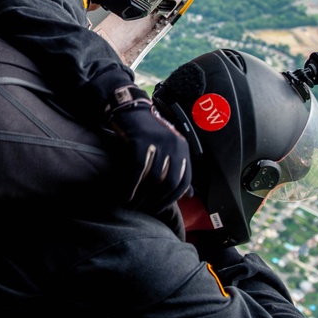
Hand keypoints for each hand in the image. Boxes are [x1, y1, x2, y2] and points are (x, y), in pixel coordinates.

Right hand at [106, 85, 191, 213]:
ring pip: (153, 178)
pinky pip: (137, 170)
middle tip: (145, 208)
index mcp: (183, 148)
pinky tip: (126, 195)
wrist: (129, 109)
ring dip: (142, 196)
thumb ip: (179, 169)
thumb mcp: (168, 148)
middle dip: (157, 200)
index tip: (160, 208)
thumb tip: (190, 194)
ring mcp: (158, 142)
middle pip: (169, 181)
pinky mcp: (141, 140)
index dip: (172, 198)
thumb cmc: (148, 133)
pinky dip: (131, 186)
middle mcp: (174, 144)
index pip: (184, 181)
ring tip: (134, 205)